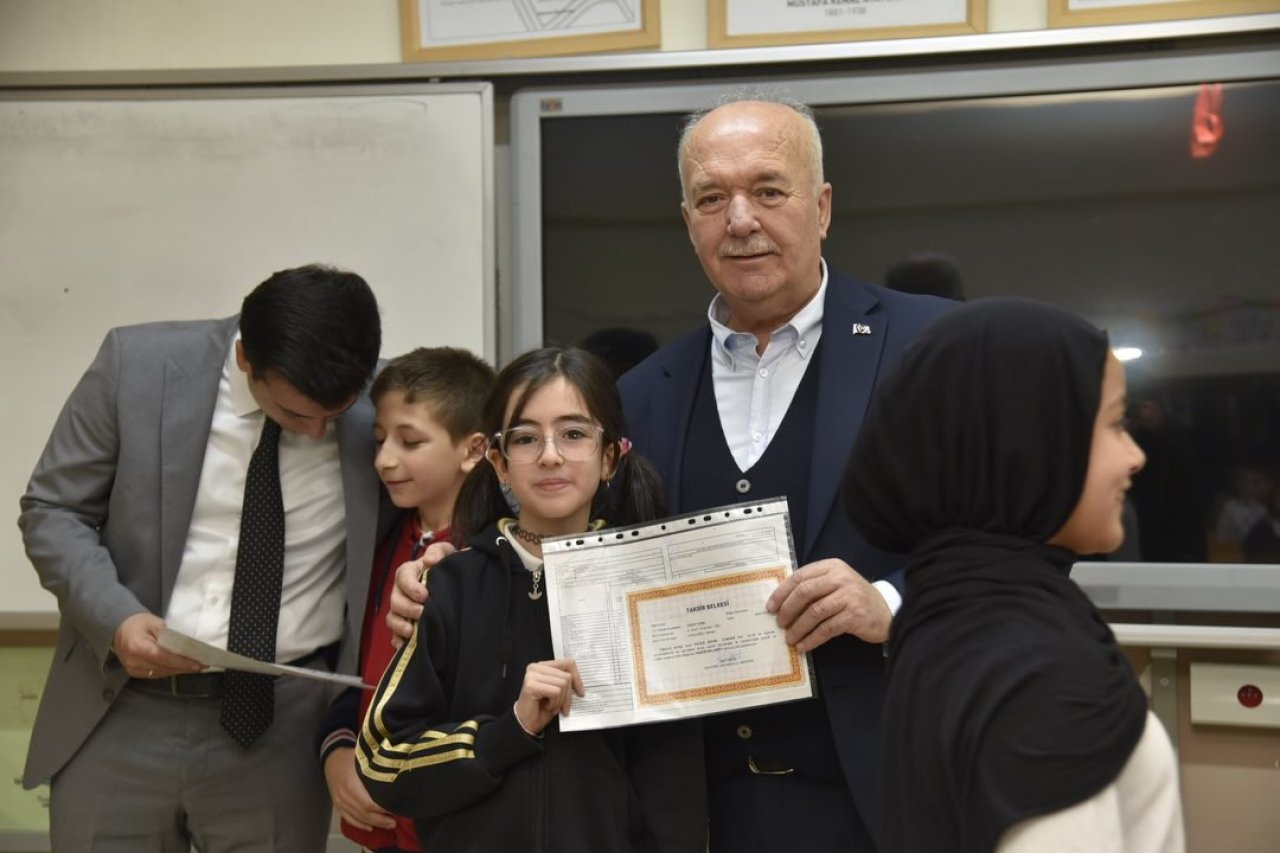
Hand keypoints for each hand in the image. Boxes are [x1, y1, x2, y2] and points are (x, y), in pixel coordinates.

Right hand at [111, 612, 203, 677]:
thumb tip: (185, 645)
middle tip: (201, 665)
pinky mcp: (134, 673)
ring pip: (161, 673)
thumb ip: (168, 635)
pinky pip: (155, 674)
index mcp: (137, 647)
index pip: (164, 658)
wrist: (118, 628)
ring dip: (178, 670)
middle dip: (184, 667)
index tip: (197, 663)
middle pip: (164, 668)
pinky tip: (179, 667)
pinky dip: (168, 670)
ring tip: (194, 666)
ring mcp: (133, 669)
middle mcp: (134, 662)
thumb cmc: (137, 623)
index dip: (182, 662)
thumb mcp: (154, 622)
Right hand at [324, 746, 396, 831]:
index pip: (369, 803)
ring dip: (374, 823)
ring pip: (358, 818)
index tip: (397, 809)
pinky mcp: (338, 805)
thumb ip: (377, 771)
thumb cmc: (351, 756)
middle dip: (381, 819)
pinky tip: (371, 828)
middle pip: (364, 813)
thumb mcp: (365, 760)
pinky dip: (360, 825)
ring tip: (389, 825)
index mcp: (351, 784)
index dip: (383, 809)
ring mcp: (340, 802)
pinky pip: (348, 819)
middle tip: (396, 822)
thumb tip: (396, 777)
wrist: (332, 756)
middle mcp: (344, 796)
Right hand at [387, 541, 455, 647]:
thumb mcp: (447, 554)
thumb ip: (438, 552)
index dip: (410, 586)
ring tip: (412, 631)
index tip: (424, 595)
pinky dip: (399, 641)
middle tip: (422, 613)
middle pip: (395, 600)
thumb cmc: (448, 567)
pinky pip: (395, 635)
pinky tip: (406, 646)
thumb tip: (430, 560)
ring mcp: (401, 610)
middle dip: (407, 608)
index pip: (403, 576)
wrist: (455, 585)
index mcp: (410, 573)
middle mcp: (401, 592)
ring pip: (392, 618)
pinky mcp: (404, 626)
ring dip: (400, 626)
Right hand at [513, 659, 584, 736]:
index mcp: (542, 666)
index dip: (577, 678)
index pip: (567, 663)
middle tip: (562, 707)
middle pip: (566, 676)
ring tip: (552, 706)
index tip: (580, 691)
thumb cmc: (541, 709)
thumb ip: (565, 681)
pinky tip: (547, 707)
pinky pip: (556, 692)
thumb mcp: (557, 691)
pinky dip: (555, 703)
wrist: (527, 724)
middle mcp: (536, 668)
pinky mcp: (531, 685)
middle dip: (568, 695)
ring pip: (563, 684)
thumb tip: (580, 681)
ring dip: (560, 700)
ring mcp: (532, 675)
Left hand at [765, 559, 891, 651]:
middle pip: (805, 592)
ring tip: (790, 638)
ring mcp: (849, 596)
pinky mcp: (855, 615)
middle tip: (779, 623)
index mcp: (832, 566)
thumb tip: (781, 603)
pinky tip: (804, 645)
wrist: (886, 613)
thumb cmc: (854, 599)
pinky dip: (812, 638)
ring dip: (798, 627)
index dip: (782, 592)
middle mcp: (841, 578)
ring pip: (815, 612)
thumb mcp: (835, 585)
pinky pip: (827, 628)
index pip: (800, 576)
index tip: (770, 606)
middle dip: (788, 609)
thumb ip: (814, 587)